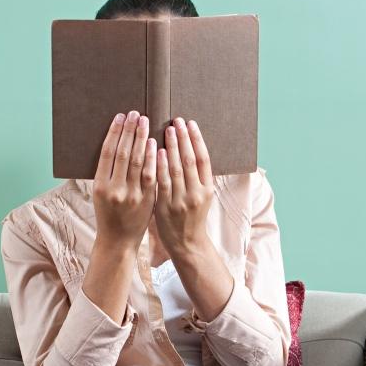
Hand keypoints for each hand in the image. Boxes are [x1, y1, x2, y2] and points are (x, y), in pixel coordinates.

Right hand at [91, 110, 157, 249]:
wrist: (118, 242)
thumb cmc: (108, 215)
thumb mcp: (100, 194)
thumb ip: (108, 174)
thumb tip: (116, 144)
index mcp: (99, 186)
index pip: (107, 153)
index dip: (115, 132)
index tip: (120, 117)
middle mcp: (114, 189)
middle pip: (123, 154)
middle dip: (130, 131)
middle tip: (135, 114)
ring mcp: (131, 195)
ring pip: (137, 162)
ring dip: (141, 139)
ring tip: (145, 122)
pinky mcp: (146, 200)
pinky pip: (150, 175)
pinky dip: (152, 158)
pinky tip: (154, 144)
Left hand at [155, 116, 213, 256]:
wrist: (187, 244)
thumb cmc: (191, 218)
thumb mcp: (200, 197)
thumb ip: (195, 177)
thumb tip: (187, 150)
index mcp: (207, 189)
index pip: (203, 158)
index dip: (197, 139)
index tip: (190, 123)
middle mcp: (197, 193)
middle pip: (190, 160)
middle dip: (183, 138)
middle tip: (176, 121)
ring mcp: (182, 200)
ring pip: (177, 169)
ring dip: (172, 147)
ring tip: (167, 130)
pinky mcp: (167, 207)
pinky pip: (163, 182)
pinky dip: (160, 166)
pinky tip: (158, 152)